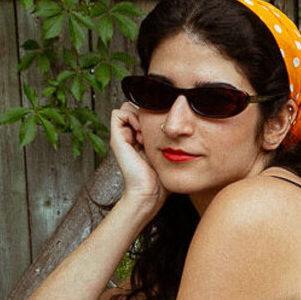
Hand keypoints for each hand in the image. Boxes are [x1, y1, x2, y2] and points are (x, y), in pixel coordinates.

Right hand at [109, 100, 162, 214]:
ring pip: (126, 108)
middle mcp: (130, 135)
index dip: (152, 114)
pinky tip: (140, 132)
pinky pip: (118, 113)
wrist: (149, 191)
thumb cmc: (160, 178)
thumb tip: (183, 127)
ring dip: (138, 115)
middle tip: (153, 131)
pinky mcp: (117, 139)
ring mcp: (122, 137)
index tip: (161, 130)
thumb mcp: (169, 153)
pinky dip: (130, 117)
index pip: (143, 112)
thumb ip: (171, 141)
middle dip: (145, 113)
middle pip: (134, 107)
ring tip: (146, 133)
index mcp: (140, 138)